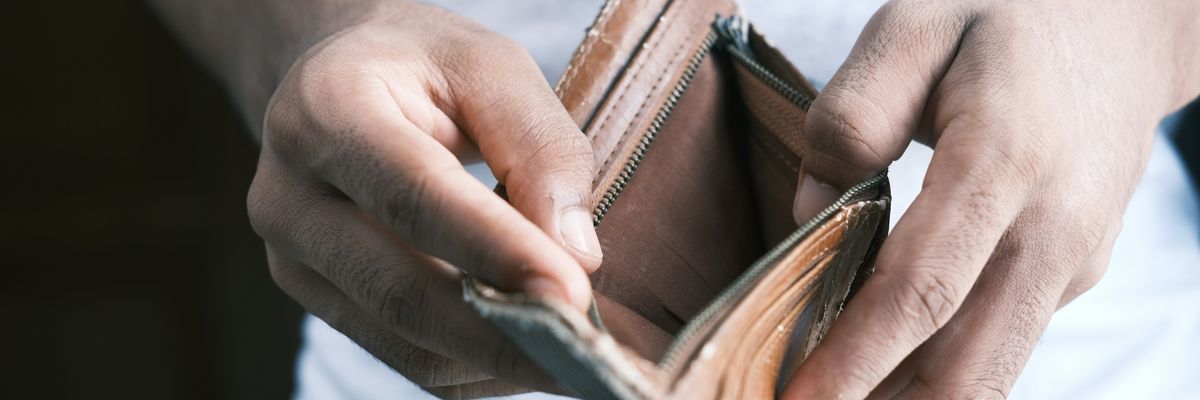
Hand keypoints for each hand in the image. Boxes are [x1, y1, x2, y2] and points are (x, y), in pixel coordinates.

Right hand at [245, 3, 600, 396]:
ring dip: (494, 359)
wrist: (336, 82)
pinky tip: (527, 351)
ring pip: (402, 340)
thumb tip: (575, 254)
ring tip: (571, 356)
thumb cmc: (423, 68)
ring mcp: (292, 258)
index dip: (496, 251)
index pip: (415, 196)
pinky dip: (473, 367)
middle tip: (585, 353)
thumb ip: (540, 147)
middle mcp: (289, 194)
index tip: (571, 292)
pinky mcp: (316, 300)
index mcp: (326, 110)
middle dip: (501, 333)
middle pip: (399, 290)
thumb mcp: (491, 67)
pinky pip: (403, 357)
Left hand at [785, 0, 1199, 397]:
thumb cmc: (1006, 15)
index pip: (922, 288)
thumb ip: (853, 111)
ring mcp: (1074, 260)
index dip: (857, 358)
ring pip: (989, 370)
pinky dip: (939, 368)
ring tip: (833, 399)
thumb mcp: (916, 25)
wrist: (1125, 25)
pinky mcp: (1075, 274)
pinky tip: (880, 367)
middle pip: (968, 365)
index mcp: (1004, 161)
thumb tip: (811, 213)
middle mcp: (1054, 229)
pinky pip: (1001, 340)